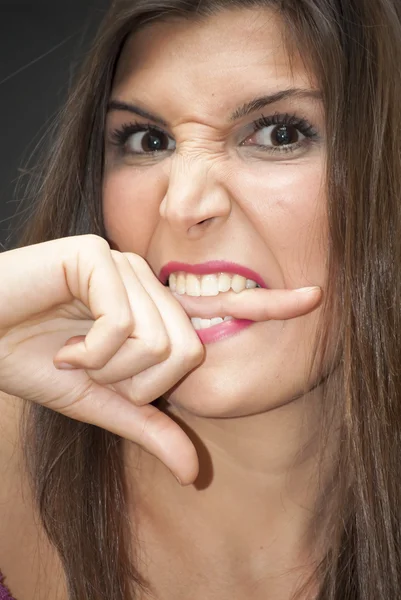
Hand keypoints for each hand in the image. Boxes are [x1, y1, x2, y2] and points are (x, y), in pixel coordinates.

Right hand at [0, 235, 321, 483]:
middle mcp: (148, 281)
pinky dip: (92, 351)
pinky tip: (63, 340)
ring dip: (109, 367)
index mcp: (154, 310)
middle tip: (92, 368)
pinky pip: (124, 323)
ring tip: (74, 351)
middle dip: (135, 381)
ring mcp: (125, 265)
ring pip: (158, 339)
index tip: (314, 299)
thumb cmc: (38, 362)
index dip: (270, 305)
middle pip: (186, 350)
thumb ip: (150, 427)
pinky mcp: (97, 257)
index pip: (221, 307)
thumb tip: (192, 471)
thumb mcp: (102, 404)